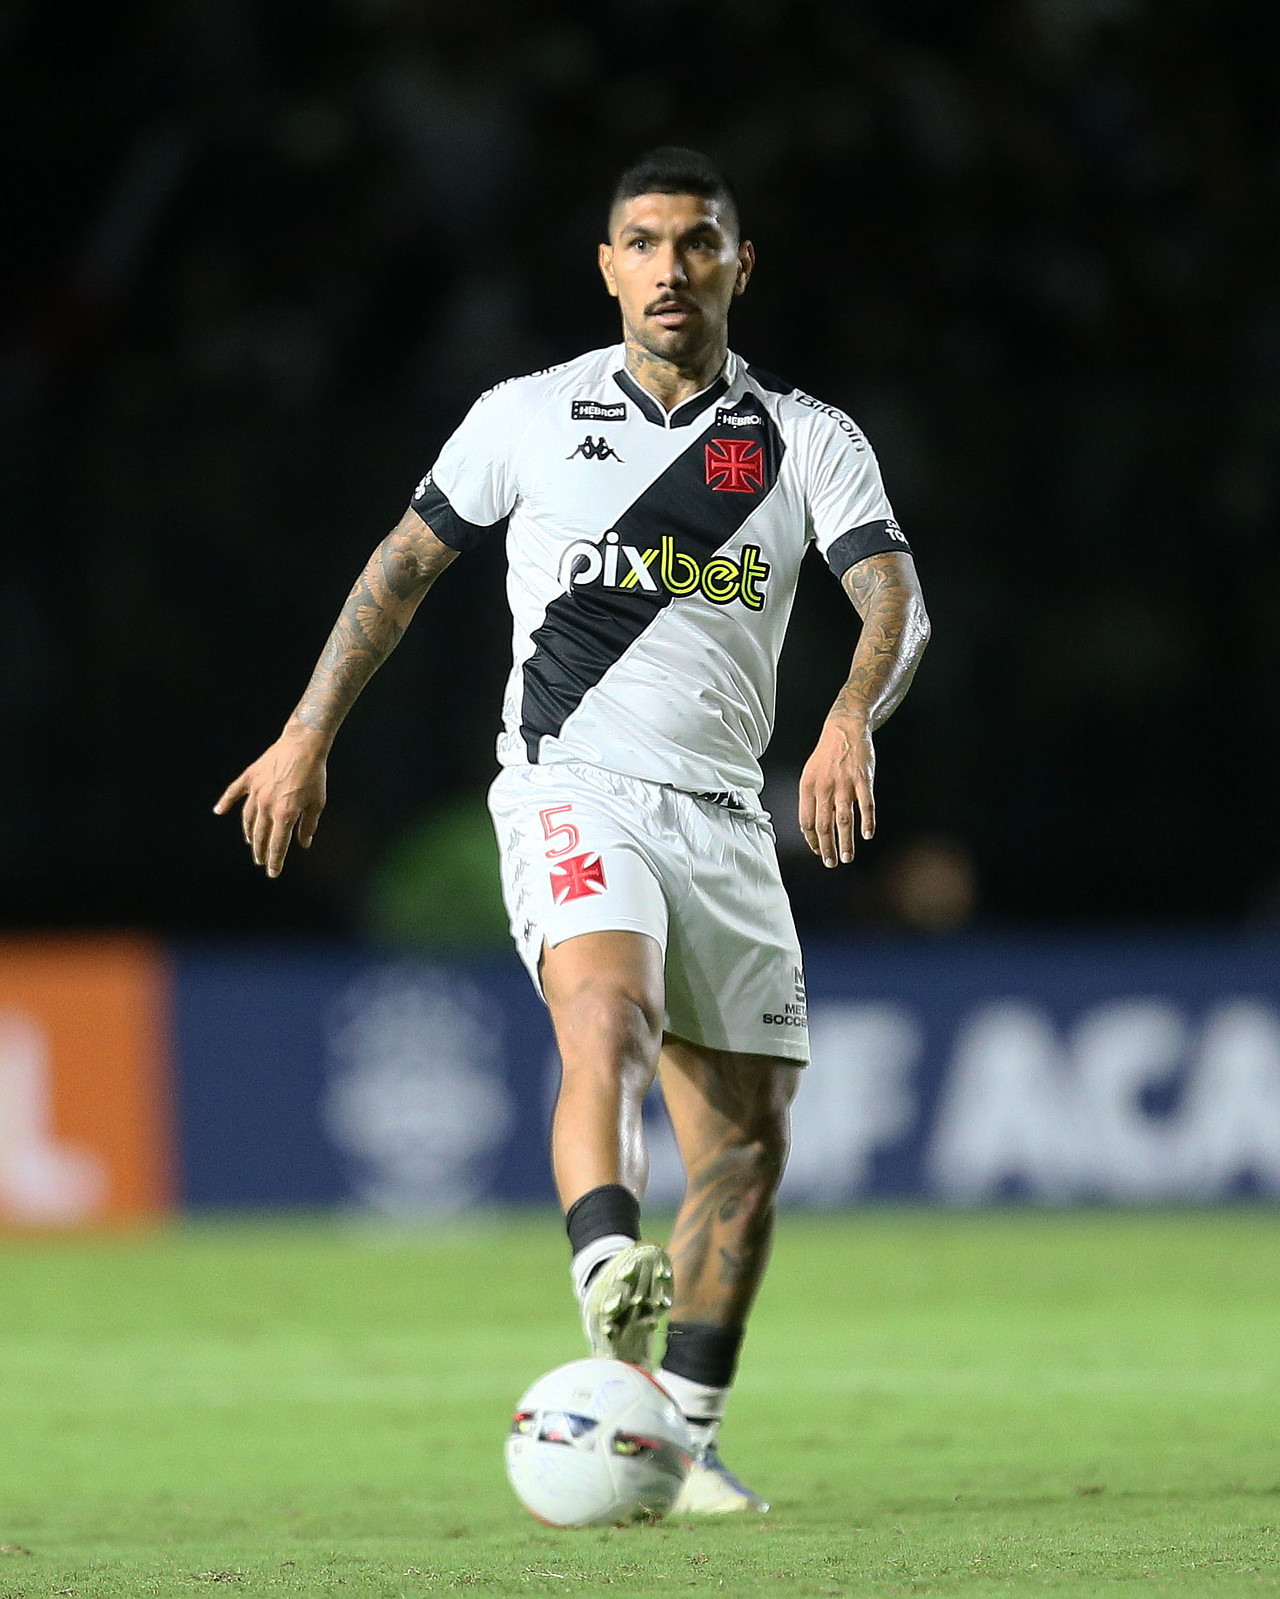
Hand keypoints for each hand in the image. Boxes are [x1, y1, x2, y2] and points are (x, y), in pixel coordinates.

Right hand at [213, 721, 327, 878]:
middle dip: (261, 851)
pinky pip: (234, 792)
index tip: (273, 873)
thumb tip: (304, 843)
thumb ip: (308, 825)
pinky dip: (225, 802)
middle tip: (261, 861)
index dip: (275, 861)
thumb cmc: (314, 775)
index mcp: (284, 815)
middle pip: (261, 835)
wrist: (304, 745)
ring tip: (251, 842)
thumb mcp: (317, 803)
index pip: (278, 845)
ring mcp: (256, 791)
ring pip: (248, 819)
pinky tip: (219, 811)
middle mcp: (267, 806)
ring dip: (249, 833)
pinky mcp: (250, 778)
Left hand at [798, 715, 874, 867]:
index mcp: (808, 787)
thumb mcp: (810, 775)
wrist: (844, 729)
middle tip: (831, 863)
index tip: (818, 852)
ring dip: (845, 842)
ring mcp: (844, 783)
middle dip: (827, 848)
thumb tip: (813, 828)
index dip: (811, 840)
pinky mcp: (862, 779)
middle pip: (823, 825)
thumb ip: (812, 799)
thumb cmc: (827, 756)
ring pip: (843, 819)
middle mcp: (824, 787)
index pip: (806, 821)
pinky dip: (867, 821)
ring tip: (847, 858)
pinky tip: (867, 835)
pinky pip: (866, 804)